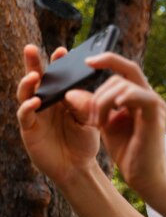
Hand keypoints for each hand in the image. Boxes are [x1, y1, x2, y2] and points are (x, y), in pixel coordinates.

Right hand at [17, 45, 98, 184]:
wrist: (78, 168)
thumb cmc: (84, 143)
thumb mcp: (90, 121)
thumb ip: (84, 105)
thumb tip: (72, 90)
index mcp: (61, 98)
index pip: (57, 77)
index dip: (57, 64)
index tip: (63, 51)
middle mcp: (45, 104)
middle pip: (36, 79)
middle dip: (33, 63)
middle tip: (31, 48)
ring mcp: (35, 115)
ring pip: (25, 94)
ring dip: (27, 83)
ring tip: (34, 75)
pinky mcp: (29, 130)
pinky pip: (24, 115)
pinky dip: (28, 107)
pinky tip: (36, 101)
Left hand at [84, 52, 165, 194]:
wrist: (145, 174)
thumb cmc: (128, 151)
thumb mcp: (103, 124)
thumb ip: (91, 106)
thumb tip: (70, 92)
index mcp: (137, 96)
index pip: (124, 68)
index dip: (107, 59)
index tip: (86, 62)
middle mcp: (148, 96)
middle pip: (123, 71)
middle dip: (100, 89)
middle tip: (90, 115)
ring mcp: (155, 103)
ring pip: (123, 84)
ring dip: (104, 101)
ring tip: (99, 123)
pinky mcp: (156, 113)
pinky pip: (138, 94)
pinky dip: (122, 98)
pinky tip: (115, 110)